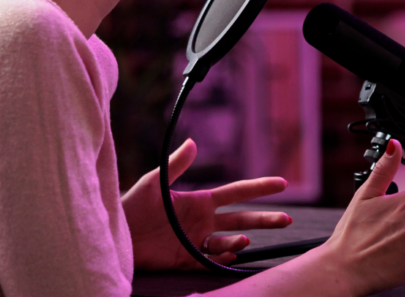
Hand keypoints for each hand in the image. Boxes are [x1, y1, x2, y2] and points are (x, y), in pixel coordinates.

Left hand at [121, 138, 292, 269]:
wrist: (116, 234)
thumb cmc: (132, 205)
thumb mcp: (154, 182)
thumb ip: (176, 165)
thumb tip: (194, 142)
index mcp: (200, 201)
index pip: (237, 193)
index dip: (259, 188)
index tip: (282, 183)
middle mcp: (203, 222)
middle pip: (242, 220)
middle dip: (266, 219)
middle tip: (287, 219)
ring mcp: (196, 242)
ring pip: (229, 243)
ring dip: (239, 242)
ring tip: (244, 241)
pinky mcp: (185, 260)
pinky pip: (210, 261)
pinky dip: (223, 259)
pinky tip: (229, 254)